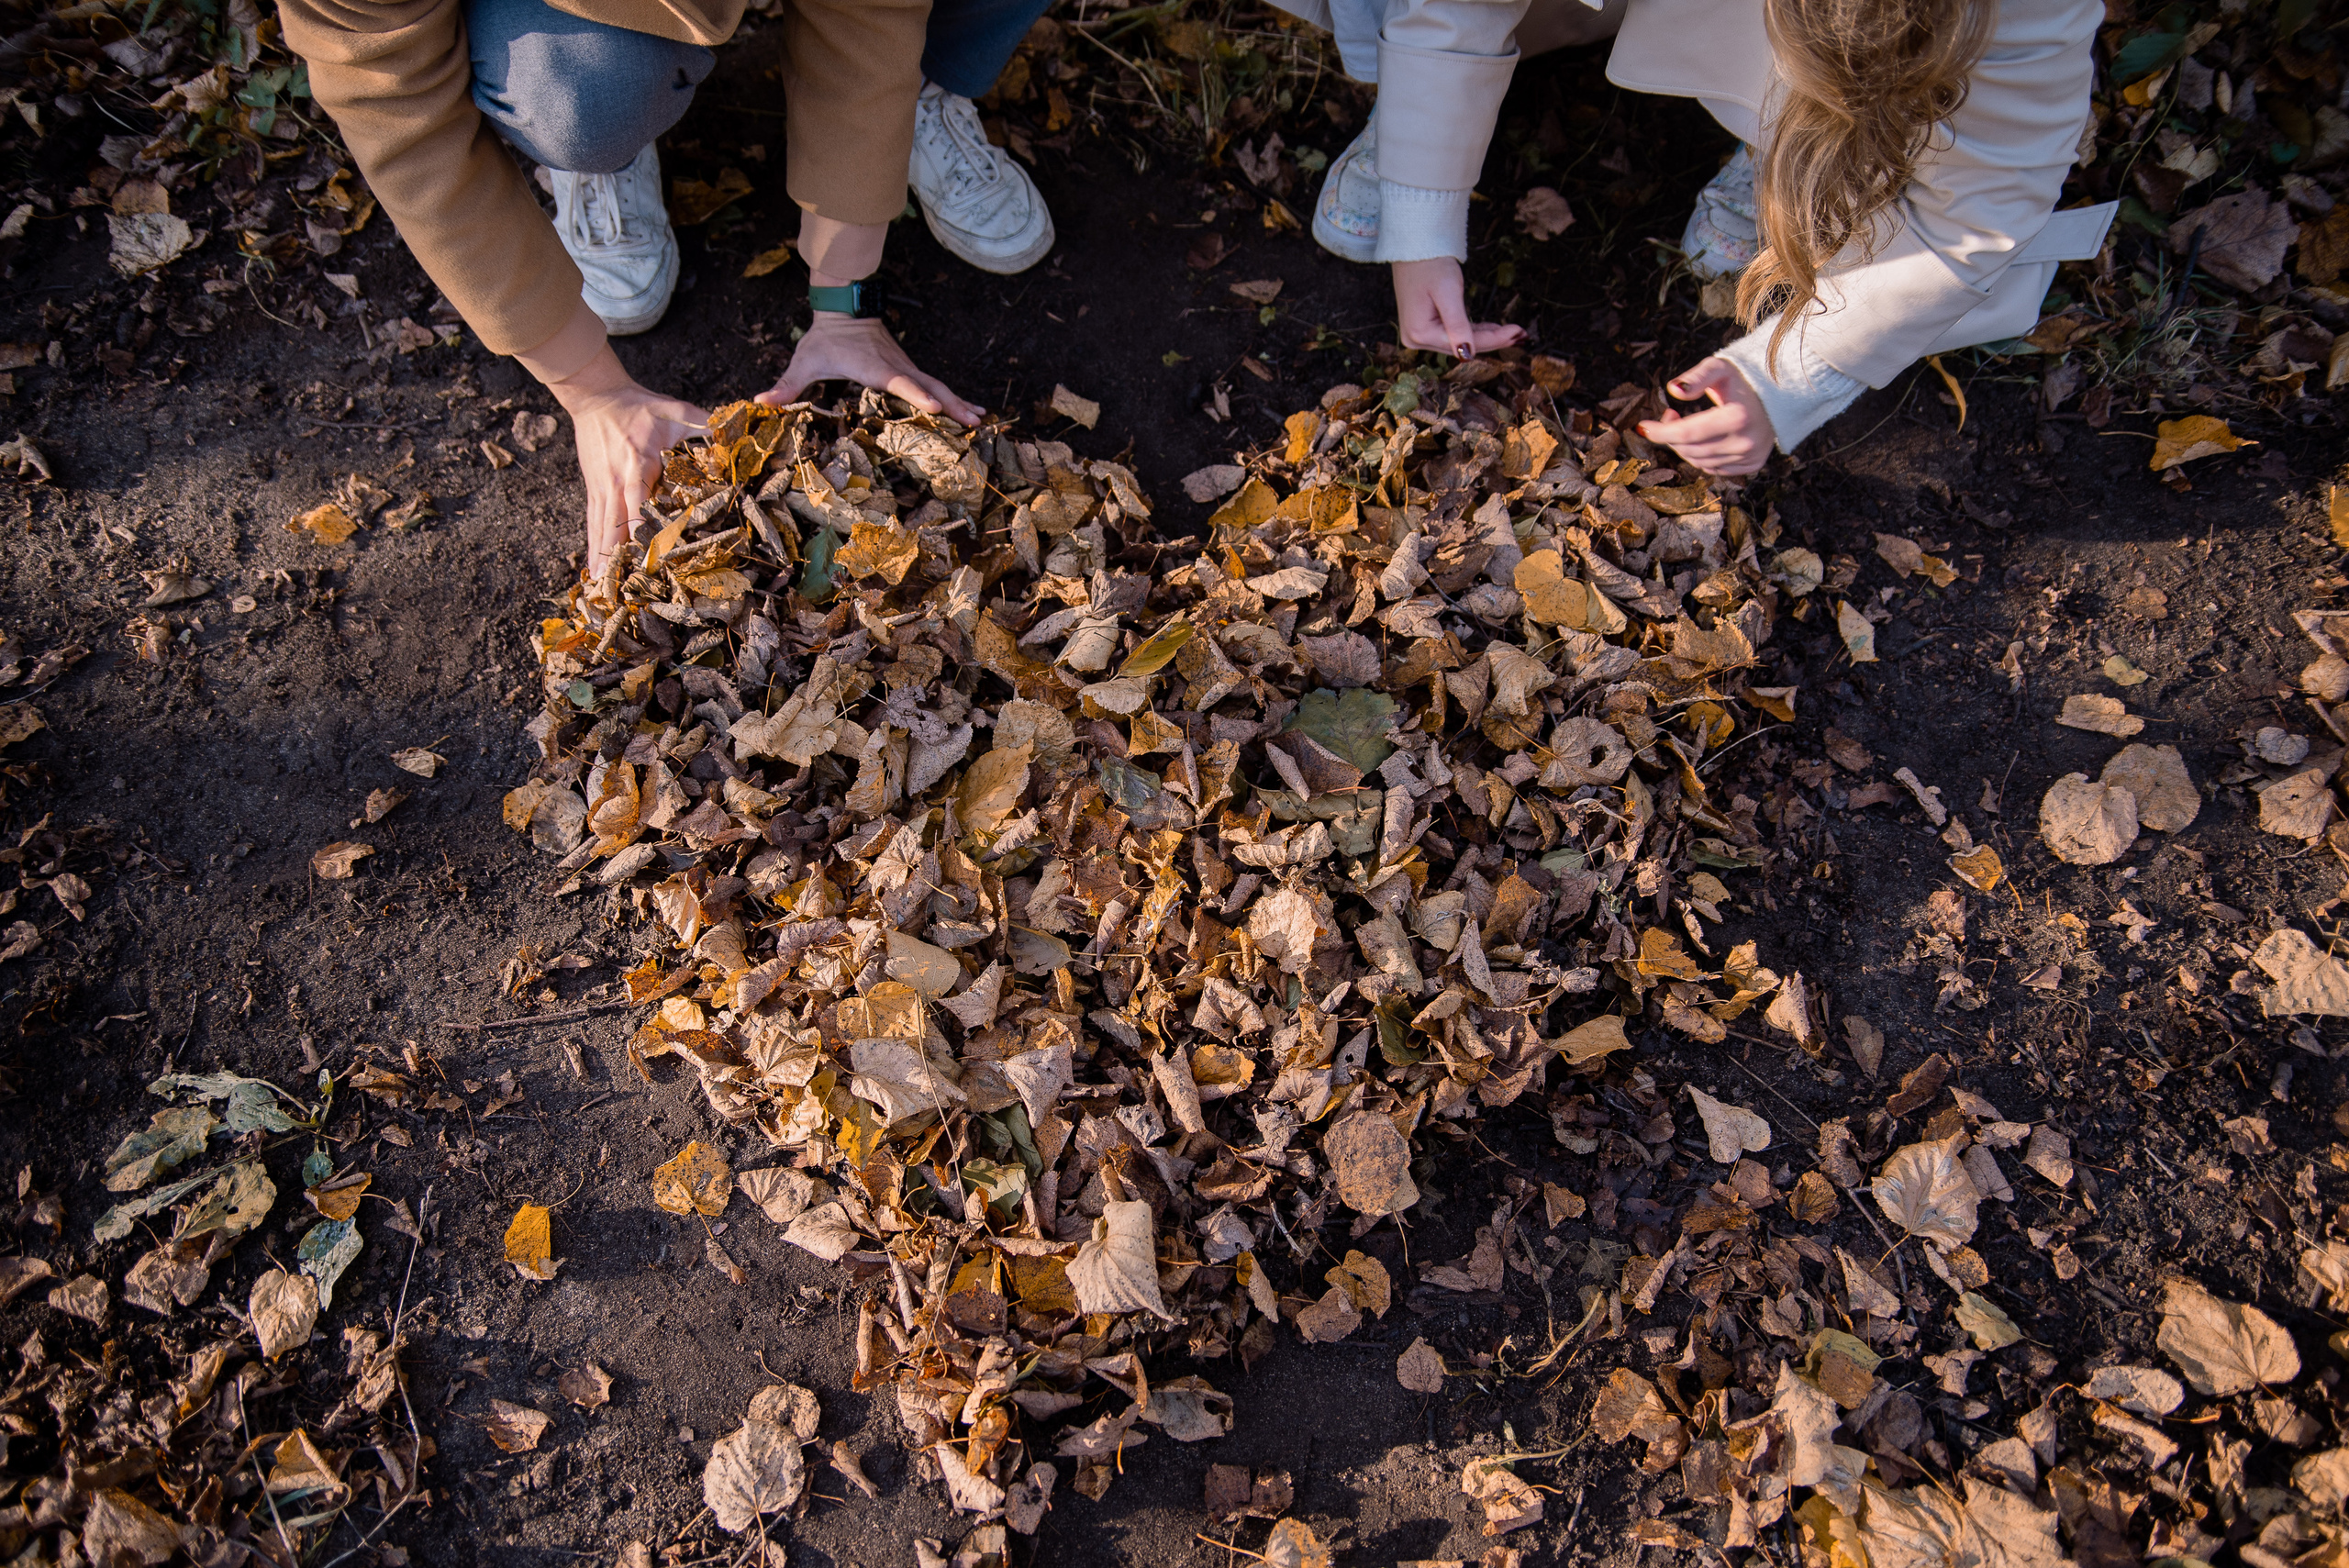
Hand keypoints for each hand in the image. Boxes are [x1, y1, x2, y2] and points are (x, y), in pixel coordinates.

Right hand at [544, 357, 709, 576]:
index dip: (642, 531)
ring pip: (600, 529)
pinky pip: (593, 523)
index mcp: (638, 466)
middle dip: (617, 558)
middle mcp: (616, 482)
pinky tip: (592, 570)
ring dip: (601, 559)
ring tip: (601, 590)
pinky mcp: (594, 490)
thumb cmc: (642, 406)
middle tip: (619, 590)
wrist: (596, 396)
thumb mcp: (676, 411)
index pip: (639, 503)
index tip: (648, 558)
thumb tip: (736, 438)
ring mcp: (602, 488)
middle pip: (615, 526)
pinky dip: (591, 547)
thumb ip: (704, 426)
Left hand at [761, 314, 983, 424]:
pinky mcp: (908, 368)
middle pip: (929, 386)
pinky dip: (953, 397)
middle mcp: (895, 366)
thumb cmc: (824, 338)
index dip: (917, 395)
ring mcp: (905, 366)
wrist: (844, 307)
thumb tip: (762, 400)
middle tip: (974, 421)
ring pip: (937, 384)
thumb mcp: (804, 360)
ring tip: (981, 419)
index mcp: (874, 367)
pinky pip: (933, 384)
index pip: (899, 382)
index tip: (937, 406)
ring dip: (959, 402)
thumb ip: (787, 382)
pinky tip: (968, 409)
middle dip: (952, 403)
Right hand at [1390, 258, 1523, 359]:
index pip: (1464, 343)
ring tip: (1512, 332)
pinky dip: (1474, 331)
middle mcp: (1416, 339)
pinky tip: (1493, 329)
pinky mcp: (1425, 328)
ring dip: (1486, 337)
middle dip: (1493, 340)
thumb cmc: (1430, 265)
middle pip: (1462, 345)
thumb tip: (1467, 355)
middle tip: (1522, 334)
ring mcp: (1419, 335)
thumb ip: (1458, 325)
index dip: (1494, 339)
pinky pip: (1454, 333)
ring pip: (1460, 341)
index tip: (1518, 333)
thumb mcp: (1448, 292)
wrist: (1415, 248)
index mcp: (1420, 333)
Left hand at [1637, 356, 1774, 475]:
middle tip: (1670, 416)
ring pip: (1699, 461)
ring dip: (1684, 445)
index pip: (1688, 433)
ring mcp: (1750, 456)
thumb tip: (1673, 389)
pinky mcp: (1752, 464)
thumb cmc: (1742, 379)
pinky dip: (1700, 455)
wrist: (1778, 395)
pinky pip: (1714, 468)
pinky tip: (1703, 438)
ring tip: (1685, 424)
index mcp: (1737, 417)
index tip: (1642, 427)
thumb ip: (1696, 377)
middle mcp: (1745, 442)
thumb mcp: (1720, 368)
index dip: (1661, 432)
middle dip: (1671, 435)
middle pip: (1690, 449)